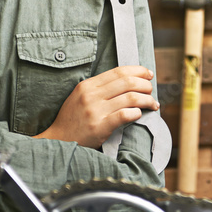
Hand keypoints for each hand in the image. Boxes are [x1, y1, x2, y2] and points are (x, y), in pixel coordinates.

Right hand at [36, 66, 156, 148]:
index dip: (137, 71)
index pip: (118, 72)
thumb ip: (100, 88)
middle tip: (151, 90)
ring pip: (130, 98)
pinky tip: (139, 114)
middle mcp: (92, 95)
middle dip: (145, 85)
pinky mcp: (99, 127)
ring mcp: (95, 111)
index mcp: (88, 85)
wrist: (58, 139)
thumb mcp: (81, 96)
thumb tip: (127, 81)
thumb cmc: (73, 118)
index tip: (148, 74)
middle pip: (127, 83)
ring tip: (152, 104)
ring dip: (146, 100)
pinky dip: (136, 113)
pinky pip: (124, 115)